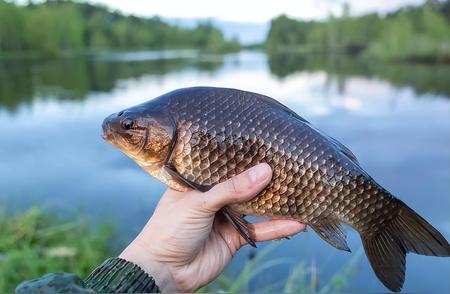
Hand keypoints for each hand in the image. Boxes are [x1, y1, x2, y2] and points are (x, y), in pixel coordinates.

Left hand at [119, 163, 305, 291]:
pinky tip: (297, 222)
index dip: (244, 156)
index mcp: (198, 182)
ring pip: (256, 206)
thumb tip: (265, 170)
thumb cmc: (169, 229)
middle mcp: (214, 197)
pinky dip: (278, 227)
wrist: (164, 271)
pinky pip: (260, 230)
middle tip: (291, 166)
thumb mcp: (199, 202)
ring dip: (277, 202)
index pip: (224, 164)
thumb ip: (232, 188)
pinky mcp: (235, 237)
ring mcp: (226, 217)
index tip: (268, 145)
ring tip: (301, 192)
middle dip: (265, 178)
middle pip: (244, 184)